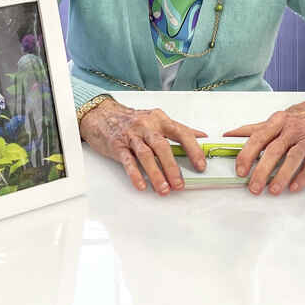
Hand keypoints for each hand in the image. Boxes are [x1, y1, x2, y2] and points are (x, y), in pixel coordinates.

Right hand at [79, 99, 207, 194]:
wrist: (102, 115)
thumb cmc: (132, 120)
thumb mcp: (157, 119)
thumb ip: (179, 129)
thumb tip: (202, 135)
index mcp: (160, 119)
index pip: (181, 133)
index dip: (193, 150)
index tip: (200, 165)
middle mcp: (147, 126)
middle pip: (162, 146)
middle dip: (172, 167)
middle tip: (180, 184)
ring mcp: (131, 136)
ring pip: (146, 155)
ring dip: (156, 174)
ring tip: (164, 189)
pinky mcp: (118, 145)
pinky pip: (128, 161)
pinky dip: (135, 174)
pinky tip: (142, 185)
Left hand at [223, 91, 304, 194]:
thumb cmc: (302, 116)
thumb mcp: (278, 118)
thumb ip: (254, 128)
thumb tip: (229, 135)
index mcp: (278, 121)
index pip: (258, 138)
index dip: (247, 155)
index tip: (240, 171)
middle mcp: (292, 129)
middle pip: (274, 150)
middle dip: (261, 170)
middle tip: (253, 187)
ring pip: (292, 158)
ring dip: (281, 176)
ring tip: (272, 191)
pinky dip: (302, 177)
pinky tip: (293, 187)